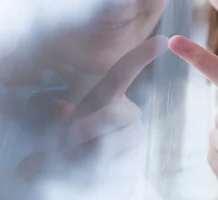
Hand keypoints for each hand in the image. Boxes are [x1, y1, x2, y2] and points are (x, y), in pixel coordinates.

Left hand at [18, 35, 168, 182]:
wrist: (82, 176)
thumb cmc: (67, 143)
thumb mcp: (55, 125)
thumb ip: (53, 115)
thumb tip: (64, 107)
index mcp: (109, 96)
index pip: (124, 72)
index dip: (142, 56)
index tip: (163, 40)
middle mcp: (127, 112)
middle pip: (112, 114)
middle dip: (87, 127)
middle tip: (69, 139)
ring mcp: (135, 135)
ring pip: (109, 143)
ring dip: (83, 155)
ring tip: (73, 159)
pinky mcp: (135, 159)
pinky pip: (112, 164)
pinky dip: (91, 171)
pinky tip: (88, 169)